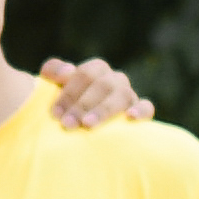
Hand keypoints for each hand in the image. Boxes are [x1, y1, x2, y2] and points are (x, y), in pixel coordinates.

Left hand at [44, 56, 160, 131]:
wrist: (77, 128)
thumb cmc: (64, 106)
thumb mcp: (51, 87)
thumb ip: (52, 71)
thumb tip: (67, 71)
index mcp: (95, 70)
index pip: (86, 73)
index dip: (70, 92)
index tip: (55, 114)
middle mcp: (114, 79)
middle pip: (103, 84)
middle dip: (83, 104)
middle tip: (67, 124)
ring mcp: (127, 94)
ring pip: (122, 94)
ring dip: (104, 109)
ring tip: (88, 124)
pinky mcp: (139, 111)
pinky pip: (147, 107)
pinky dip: (141, 110)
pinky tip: (130, 117)